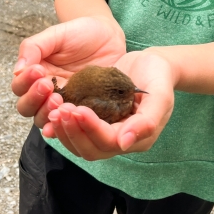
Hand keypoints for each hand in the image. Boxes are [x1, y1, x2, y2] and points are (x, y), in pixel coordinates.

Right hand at [11, 16, 125, 126]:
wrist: (109, 36)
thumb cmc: (80, 33)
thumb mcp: (56, 34)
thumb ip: (34, 47)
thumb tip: (17, 70)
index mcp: (36, 74)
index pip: (19, 86)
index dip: (25, 82)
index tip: (38, 70)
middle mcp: (46, 92)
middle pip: (27, 107)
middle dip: (34, 99)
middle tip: (48, 85)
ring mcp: (64, 103)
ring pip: (44, 119)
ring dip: (47, 112)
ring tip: (59, 100)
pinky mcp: (81, 109)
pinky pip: (68, 123)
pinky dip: (64, 126)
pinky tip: (68, 118)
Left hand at [42, 50, 175, 159]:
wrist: (153, 64)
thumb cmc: (159, 77)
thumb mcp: (160, 95)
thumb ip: (147, 121)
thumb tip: (124, 143)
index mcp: (137, 138)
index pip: (109, 141)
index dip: (91, 128)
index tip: (78, 108)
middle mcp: (120, 140)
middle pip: (90, 149)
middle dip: (73, 131)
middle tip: (61, 109)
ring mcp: (106, 131)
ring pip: (80, 143)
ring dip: (65, 130)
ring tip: (55, 109)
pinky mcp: (97, 120)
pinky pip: (77, 130)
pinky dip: (63, 124)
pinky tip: (53, 110)